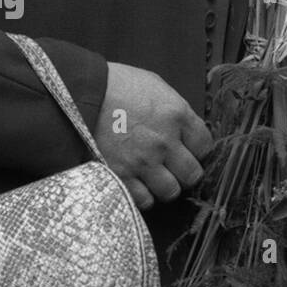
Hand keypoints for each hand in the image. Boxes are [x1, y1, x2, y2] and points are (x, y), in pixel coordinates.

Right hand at [96, 62, 212, 209]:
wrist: (80, 94)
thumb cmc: (118, 85)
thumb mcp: (156, 87)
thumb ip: (175, 111)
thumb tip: (186, 129)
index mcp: (177, 116)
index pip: (205, 146)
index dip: (198, 150)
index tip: (189, 150)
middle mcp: (165, 142)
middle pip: (192, 174)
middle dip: (185, 172)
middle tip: (174, 168)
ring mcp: (143, 162)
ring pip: (170, 191)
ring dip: (165, 186)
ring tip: (155, 177)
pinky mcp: (120, 176)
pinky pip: (143, 200)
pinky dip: (143, 195)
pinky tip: (138, 183)